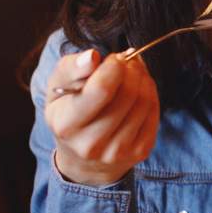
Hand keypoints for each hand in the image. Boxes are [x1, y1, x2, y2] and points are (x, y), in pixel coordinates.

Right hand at [43, 49, 159, 185]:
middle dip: (132, 70)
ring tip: (134, 73)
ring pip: (144, 102)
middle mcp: (91, 143)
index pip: (102, 89)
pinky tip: (140, 89)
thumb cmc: (69, 112)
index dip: (114, 66)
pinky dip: (151, 94)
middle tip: (128, 61)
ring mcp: (117, 151)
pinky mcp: (139, 152)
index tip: (114, 59)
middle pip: (128, 94)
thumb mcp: (57, 88)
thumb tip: (92, 56)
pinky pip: (154, 113)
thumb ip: (71, 68)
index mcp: (66, 124)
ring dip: (143, 79)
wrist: (82, 156)